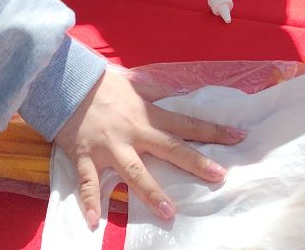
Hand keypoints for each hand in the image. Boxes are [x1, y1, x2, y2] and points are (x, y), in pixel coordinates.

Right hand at [53, 67, 244, 228]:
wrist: (65, 82)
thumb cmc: (102, 85)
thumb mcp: (135, 85)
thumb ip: (157, 95)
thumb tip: (182, 96)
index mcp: (148, 115)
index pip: (187, 124)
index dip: (214, 131)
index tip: (239, 137)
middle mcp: (133, 132)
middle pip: (169, 149)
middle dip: (195, 163)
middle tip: (218, 176)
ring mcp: (109, 146)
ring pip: (134, 172)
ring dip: (151, 193)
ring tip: (168, 212)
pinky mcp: (85, 156)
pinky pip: (89, 183)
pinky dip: (90, 203)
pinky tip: (95, 222)